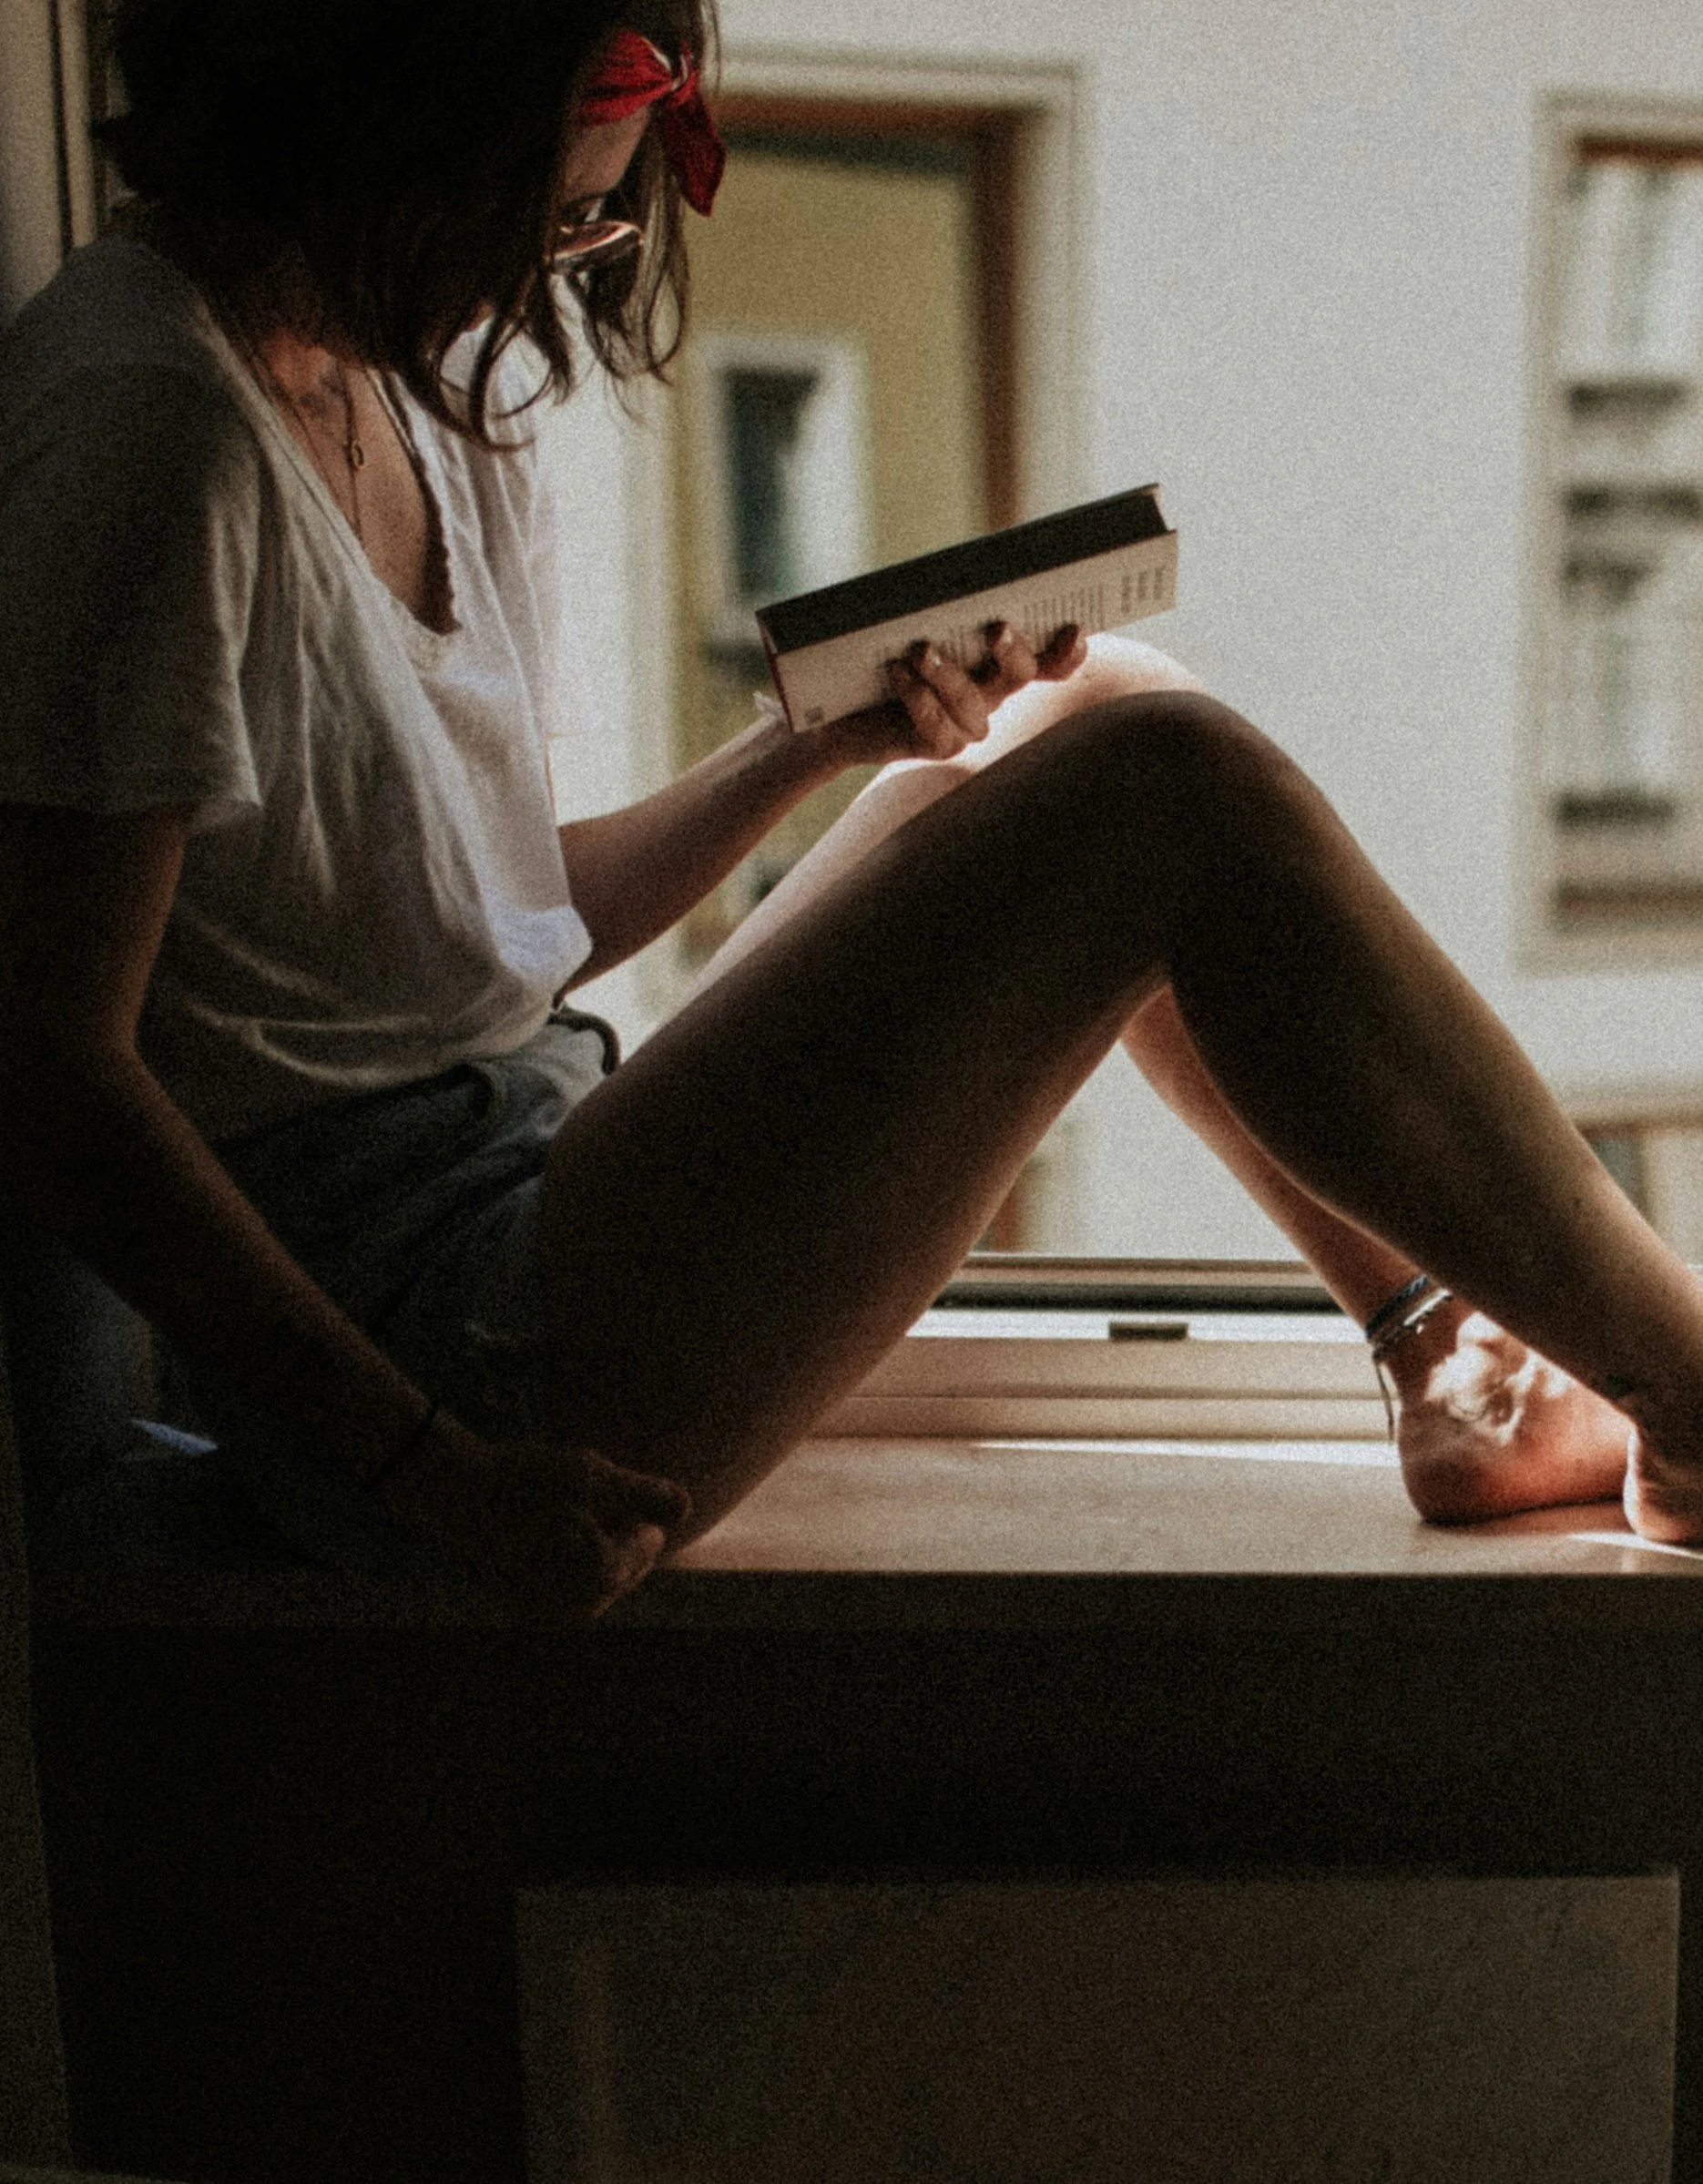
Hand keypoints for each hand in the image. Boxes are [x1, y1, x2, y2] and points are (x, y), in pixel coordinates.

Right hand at [378, 1415, 690, 1624]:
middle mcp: (578, 1607)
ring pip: (593, 1584)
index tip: (611, 1489)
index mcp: (602, 1574)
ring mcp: (547, 1614)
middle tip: (592, 1505)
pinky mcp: (521, 1611)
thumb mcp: (593, 1473)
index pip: (647, 1545)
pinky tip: (543, 1536)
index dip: (637, 1512)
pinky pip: (561, 1592)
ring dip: (592, 1555)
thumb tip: (688, 1508)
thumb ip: (645, 1493)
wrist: (451, 1493)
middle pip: (622, 1570)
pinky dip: (563, 1567)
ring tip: (568, 1519)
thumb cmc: (526, 1477)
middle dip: (616, 1539)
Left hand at [823, 620, 1087, 766]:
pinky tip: (899, 672)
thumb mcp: (913, 619)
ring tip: (921, 649)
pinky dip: (918, 697)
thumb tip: (962, 574)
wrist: (842, 706)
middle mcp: (992, 694)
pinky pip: (938, 728)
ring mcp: (967, 725)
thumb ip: (942, 602)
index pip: (1047, 658)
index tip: (1073, 628)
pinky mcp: (937, 746)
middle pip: (1018, 675)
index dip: (1067, 651)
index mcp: (998, 660)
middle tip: (997, 627)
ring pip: (973, 704)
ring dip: (949, 675)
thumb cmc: (882, 649)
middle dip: (1013, 652)